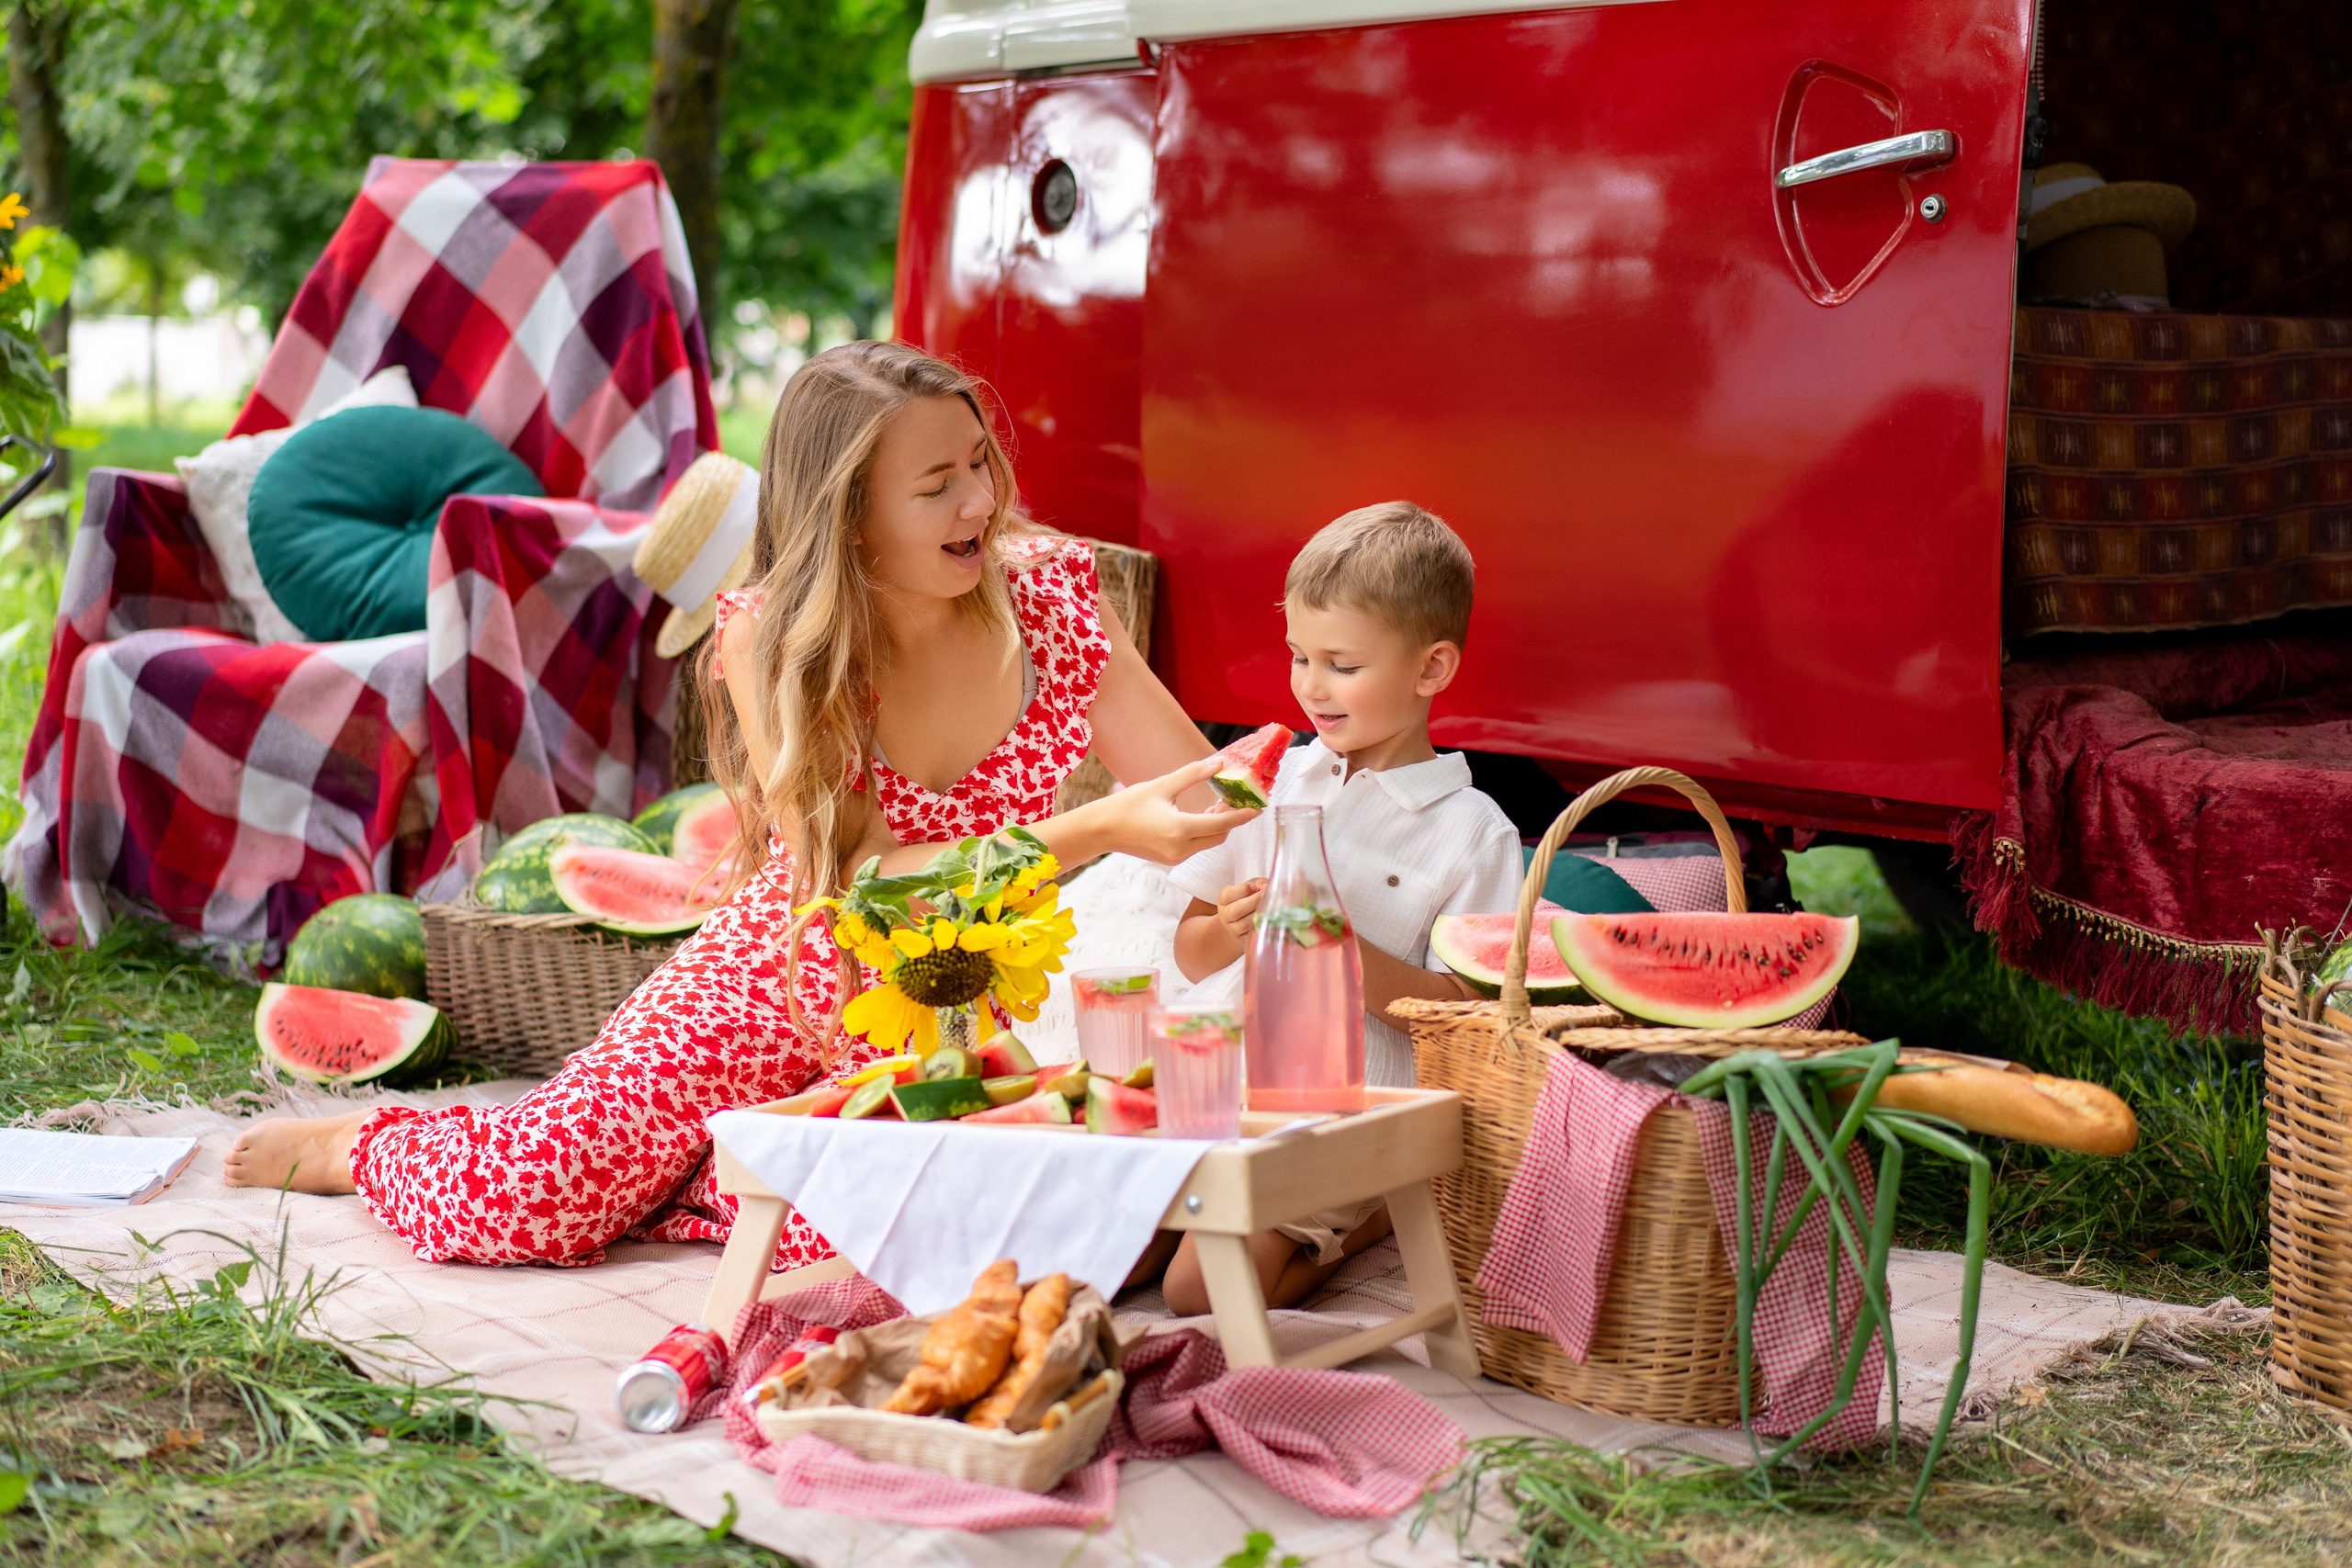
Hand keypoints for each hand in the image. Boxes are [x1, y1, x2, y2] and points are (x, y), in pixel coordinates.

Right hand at [1077, 754, 1254, 865]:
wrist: (1102, 830)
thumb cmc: (1128, 805)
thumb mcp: (1162, 785)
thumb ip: (1193, 774)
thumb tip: (1218, 763)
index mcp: (1180, 829)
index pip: (1222, 824)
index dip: (1242, 816)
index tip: (1258, 808)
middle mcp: (1181, 848)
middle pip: (1219, 836)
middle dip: (1230, 820)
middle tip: (1233, 799)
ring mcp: (1175, 857)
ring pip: (1209, 843)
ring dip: (1217, 826)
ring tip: (1217, 804)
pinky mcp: (1170, 860)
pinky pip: (1195, 847)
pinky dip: (1203, 833)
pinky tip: (1200, 816)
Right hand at [1216, 879, 1265, 944]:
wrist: (1247, 917)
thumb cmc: (1251, 897)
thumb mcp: (1253, 886)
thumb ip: (1259, 883)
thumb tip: (1266, 888)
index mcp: (1223, 899)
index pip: (1227, 895)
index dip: (1242, 889)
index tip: (1254, 886)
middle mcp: (1225, 915)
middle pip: (1235, 910)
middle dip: (1252, 902)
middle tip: (1264, 895)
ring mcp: (1233, 929)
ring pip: (1244, 924)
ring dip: (1258, 915)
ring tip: (1268, 907)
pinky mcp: (1243, 939)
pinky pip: (1252, 934)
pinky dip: (1260, 926)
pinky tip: (1268, 919)